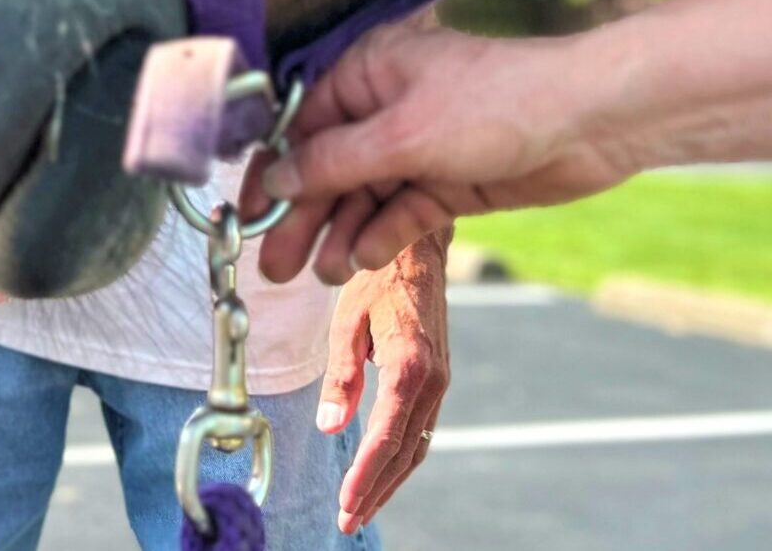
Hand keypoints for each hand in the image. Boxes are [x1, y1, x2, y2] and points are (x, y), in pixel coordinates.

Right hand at [242, 19, 638, 283]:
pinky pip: (403, 211)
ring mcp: (421, 145)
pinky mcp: (451, 180)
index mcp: (369, 71)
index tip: (246, 214)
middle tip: (275, 265)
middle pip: (329, 167)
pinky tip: (363, 257)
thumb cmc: (499, 102)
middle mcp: (388, 106)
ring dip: (340, 232)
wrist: (591, 121)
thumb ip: (333, 161)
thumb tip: (274, 177)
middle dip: (302, 215)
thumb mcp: (402, 135)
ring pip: (364, 195)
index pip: (302, 126)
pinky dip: (382, 234)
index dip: (273, 172)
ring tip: (322, 272)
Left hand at [319, 232, 449, 534]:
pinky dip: (401, 457)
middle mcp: (433, 380)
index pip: (387, 437)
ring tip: (362, 508)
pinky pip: (422, 428)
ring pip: (417, 445)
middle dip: (376, 490)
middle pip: (405, 452)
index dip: (366, 476)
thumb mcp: (347, 321)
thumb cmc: (376, 278)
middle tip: (349, 520)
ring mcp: (440, 381)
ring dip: (390, 480)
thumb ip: (340, 376)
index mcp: (410, 367)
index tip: (346, 504)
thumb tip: (330, 426)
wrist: (418, 250)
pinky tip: (382, 472)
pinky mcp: (438, 378)